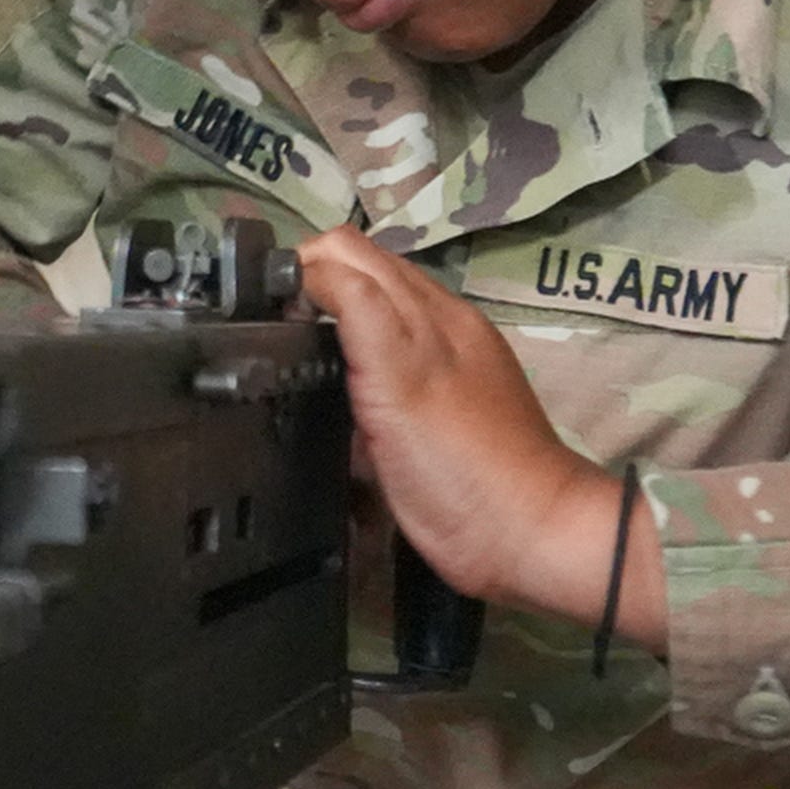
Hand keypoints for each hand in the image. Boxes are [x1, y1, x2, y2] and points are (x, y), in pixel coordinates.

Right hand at [298, 225, 664, 645]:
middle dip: (311, 289)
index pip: (348, 251)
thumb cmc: (456, 463)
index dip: (301, 266)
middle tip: (269, 334)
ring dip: (332, 323)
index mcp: (428, 309)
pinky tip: (338, 394)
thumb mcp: (398, 373)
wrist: (526, 537)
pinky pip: (388, 360)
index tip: (263, 308)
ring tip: (295, 360)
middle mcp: (437, 325)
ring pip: (374, 318)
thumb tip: (310, 268)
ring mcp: (443, 366)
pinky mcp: (439, 408)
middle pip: (361, 276)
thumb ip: (359, 308)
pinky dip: (356, 362)